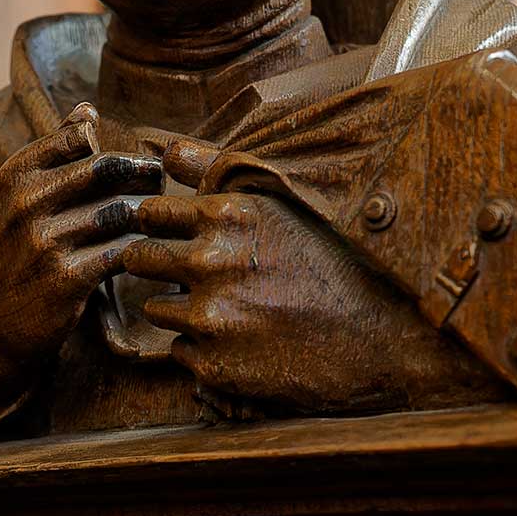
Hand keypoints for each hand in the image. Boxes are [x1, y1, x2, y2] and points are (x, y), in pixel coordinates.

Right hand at [0, 105, 162, 411]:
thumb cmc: (10, 258)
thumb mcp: (14, 202)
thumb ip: (51, 156)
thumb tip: (86, 109)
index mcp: (14, 176)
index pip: (77, 138)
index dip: (116, 147)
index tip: (140, 162)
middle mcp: (25, 203)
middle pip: (105, 169)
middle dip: (142, 174)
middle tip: (161, 185)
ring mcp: (45, 241)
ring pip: (119, 212)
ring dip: (149, 215)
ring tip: (165, 220)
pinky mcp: (66, 279)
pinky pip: (122, 252)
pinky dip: (143, 252)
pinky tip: (153, 256)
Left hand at [119, 137, 442, 415]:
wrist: (377, 339)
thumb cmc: (332, 264)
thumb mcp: (280, 204)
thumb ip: (215, 171)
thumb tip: (163, 149)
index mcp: (226, 216)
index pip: (148, 214)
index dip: (157, 225)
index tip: (172, 234)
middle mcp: (210, 264)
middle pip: (139, 259)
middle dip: (156, 265)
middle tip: (193, 276)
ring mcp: (210, 318)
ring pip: (156, 310)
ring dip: (181, 310)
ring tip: (230, 311)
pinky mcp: (213, 365)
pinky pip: (182, 352)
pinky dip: (203, 350)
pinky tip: (243, 344)